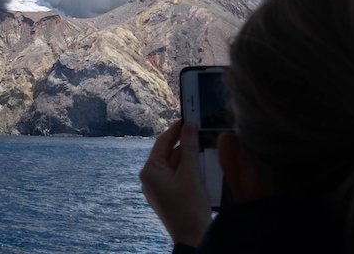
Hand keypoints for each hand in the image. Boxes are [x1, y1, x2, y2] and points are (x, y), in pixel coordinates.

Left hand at [139, 121, 210, 246]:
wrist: (192, 237)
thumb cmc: (189, 206)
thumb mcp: (191, 174)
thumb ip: (189, 148)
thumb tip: (189, 126)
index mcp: (150, 171)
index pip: (162, 142)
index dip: (176, 129)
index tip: (187, 117)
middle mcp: (149, 178)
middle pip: (167, 153)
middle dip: (184, 143)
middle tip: (199, 129)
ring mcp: (157, 188)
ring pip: (173, 165)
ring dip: (187, 156)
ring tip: (203, 143)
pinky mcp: (167, 195)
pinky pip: (176, 176)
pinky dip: (187, 168)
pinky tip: (200, 163)